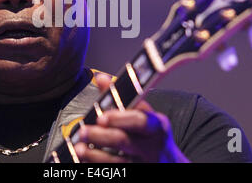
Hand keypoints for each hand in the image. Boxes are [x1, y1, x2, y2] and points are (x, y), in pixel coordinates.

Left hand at [74, 73, 189, 162]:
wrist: (171, 166)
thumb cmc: (153, 136)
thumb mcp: (147, 115)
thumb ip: (123, 98)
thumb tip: (102, 79)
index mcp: (157, 125)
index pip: (139, 119)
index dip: (120, 118)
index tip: (102, 117)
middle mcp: (153, 146)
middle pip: (124, 141)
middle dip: (101, 136)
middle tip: (83, 131)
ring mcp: (145, 163)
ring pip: (117, 162)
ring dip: (95, 155)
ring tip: (79, 148)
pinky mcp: (138, 173)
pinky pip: (116, 172)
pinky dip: (98, 167)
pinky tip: (86, 162)